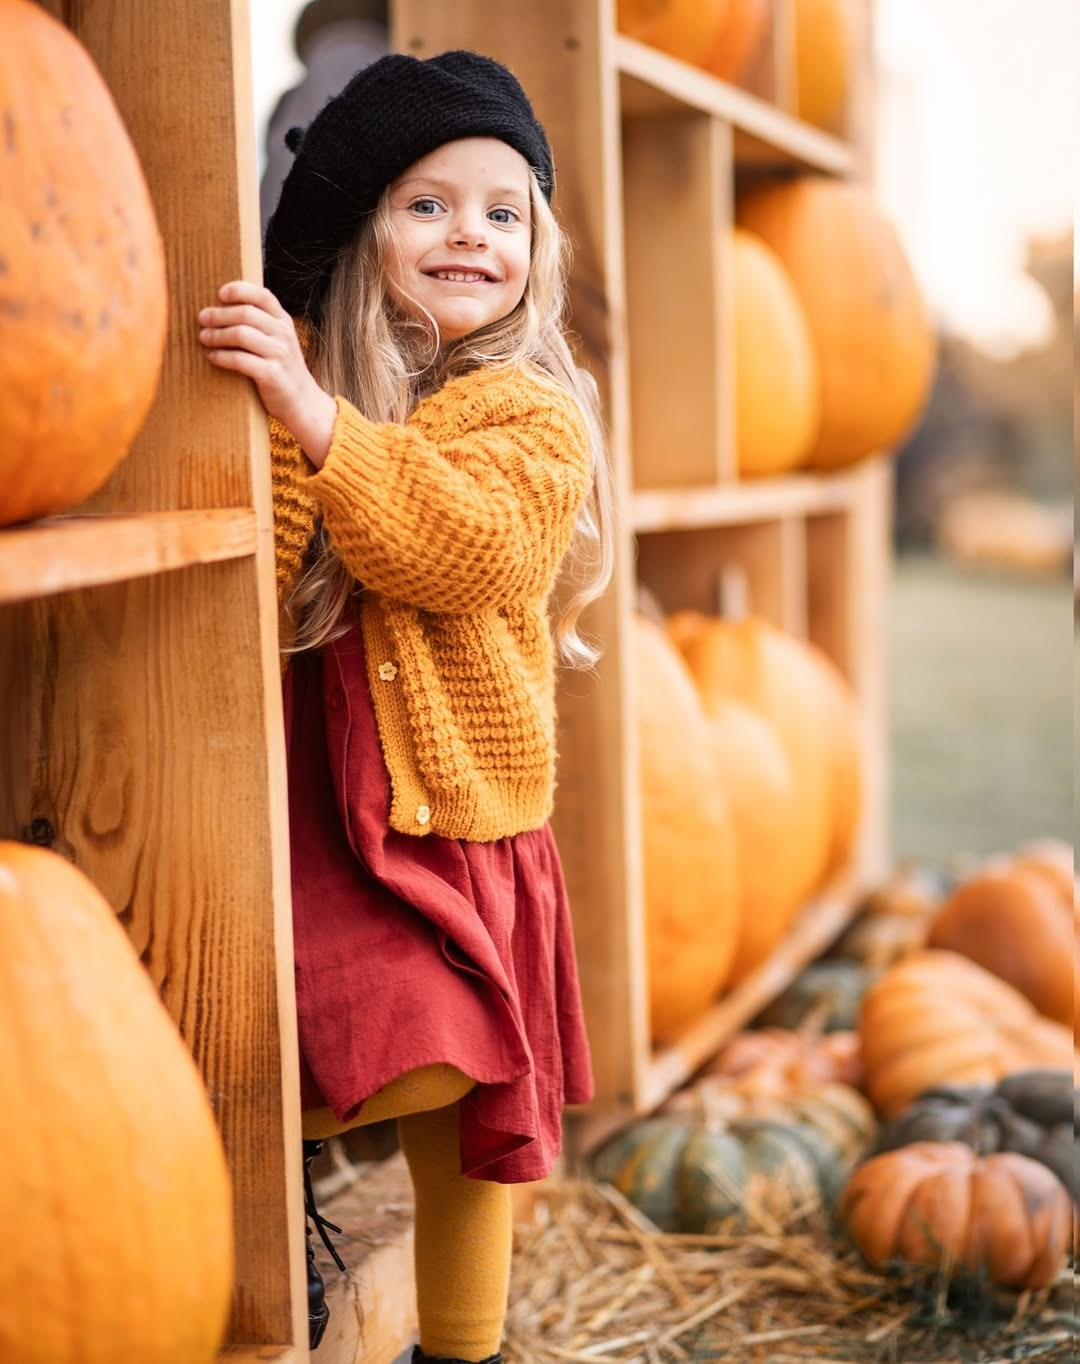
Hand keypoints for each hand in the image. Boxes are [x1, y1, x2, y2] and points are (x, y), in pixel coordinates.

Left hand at [198, 281, 336, 464]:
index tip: (220, 294)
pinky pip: (241, 360)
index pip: (262, 295)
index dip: (239, 290)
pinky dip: (223, 357)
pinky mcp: (272, 375)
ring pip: (241, 334)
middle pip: (246, 313)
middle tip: (202, 318)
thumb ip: (260, 323)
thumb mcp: (277, 340)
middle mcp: (283, 334)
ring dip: (218, 335)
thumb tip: (222, 307)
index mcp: (283, 321)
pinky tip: (213, 357)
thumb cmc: (280, 368)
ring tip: (204, 338)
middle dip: (219, 314)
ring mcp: (280, 354)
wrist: (301, 402)